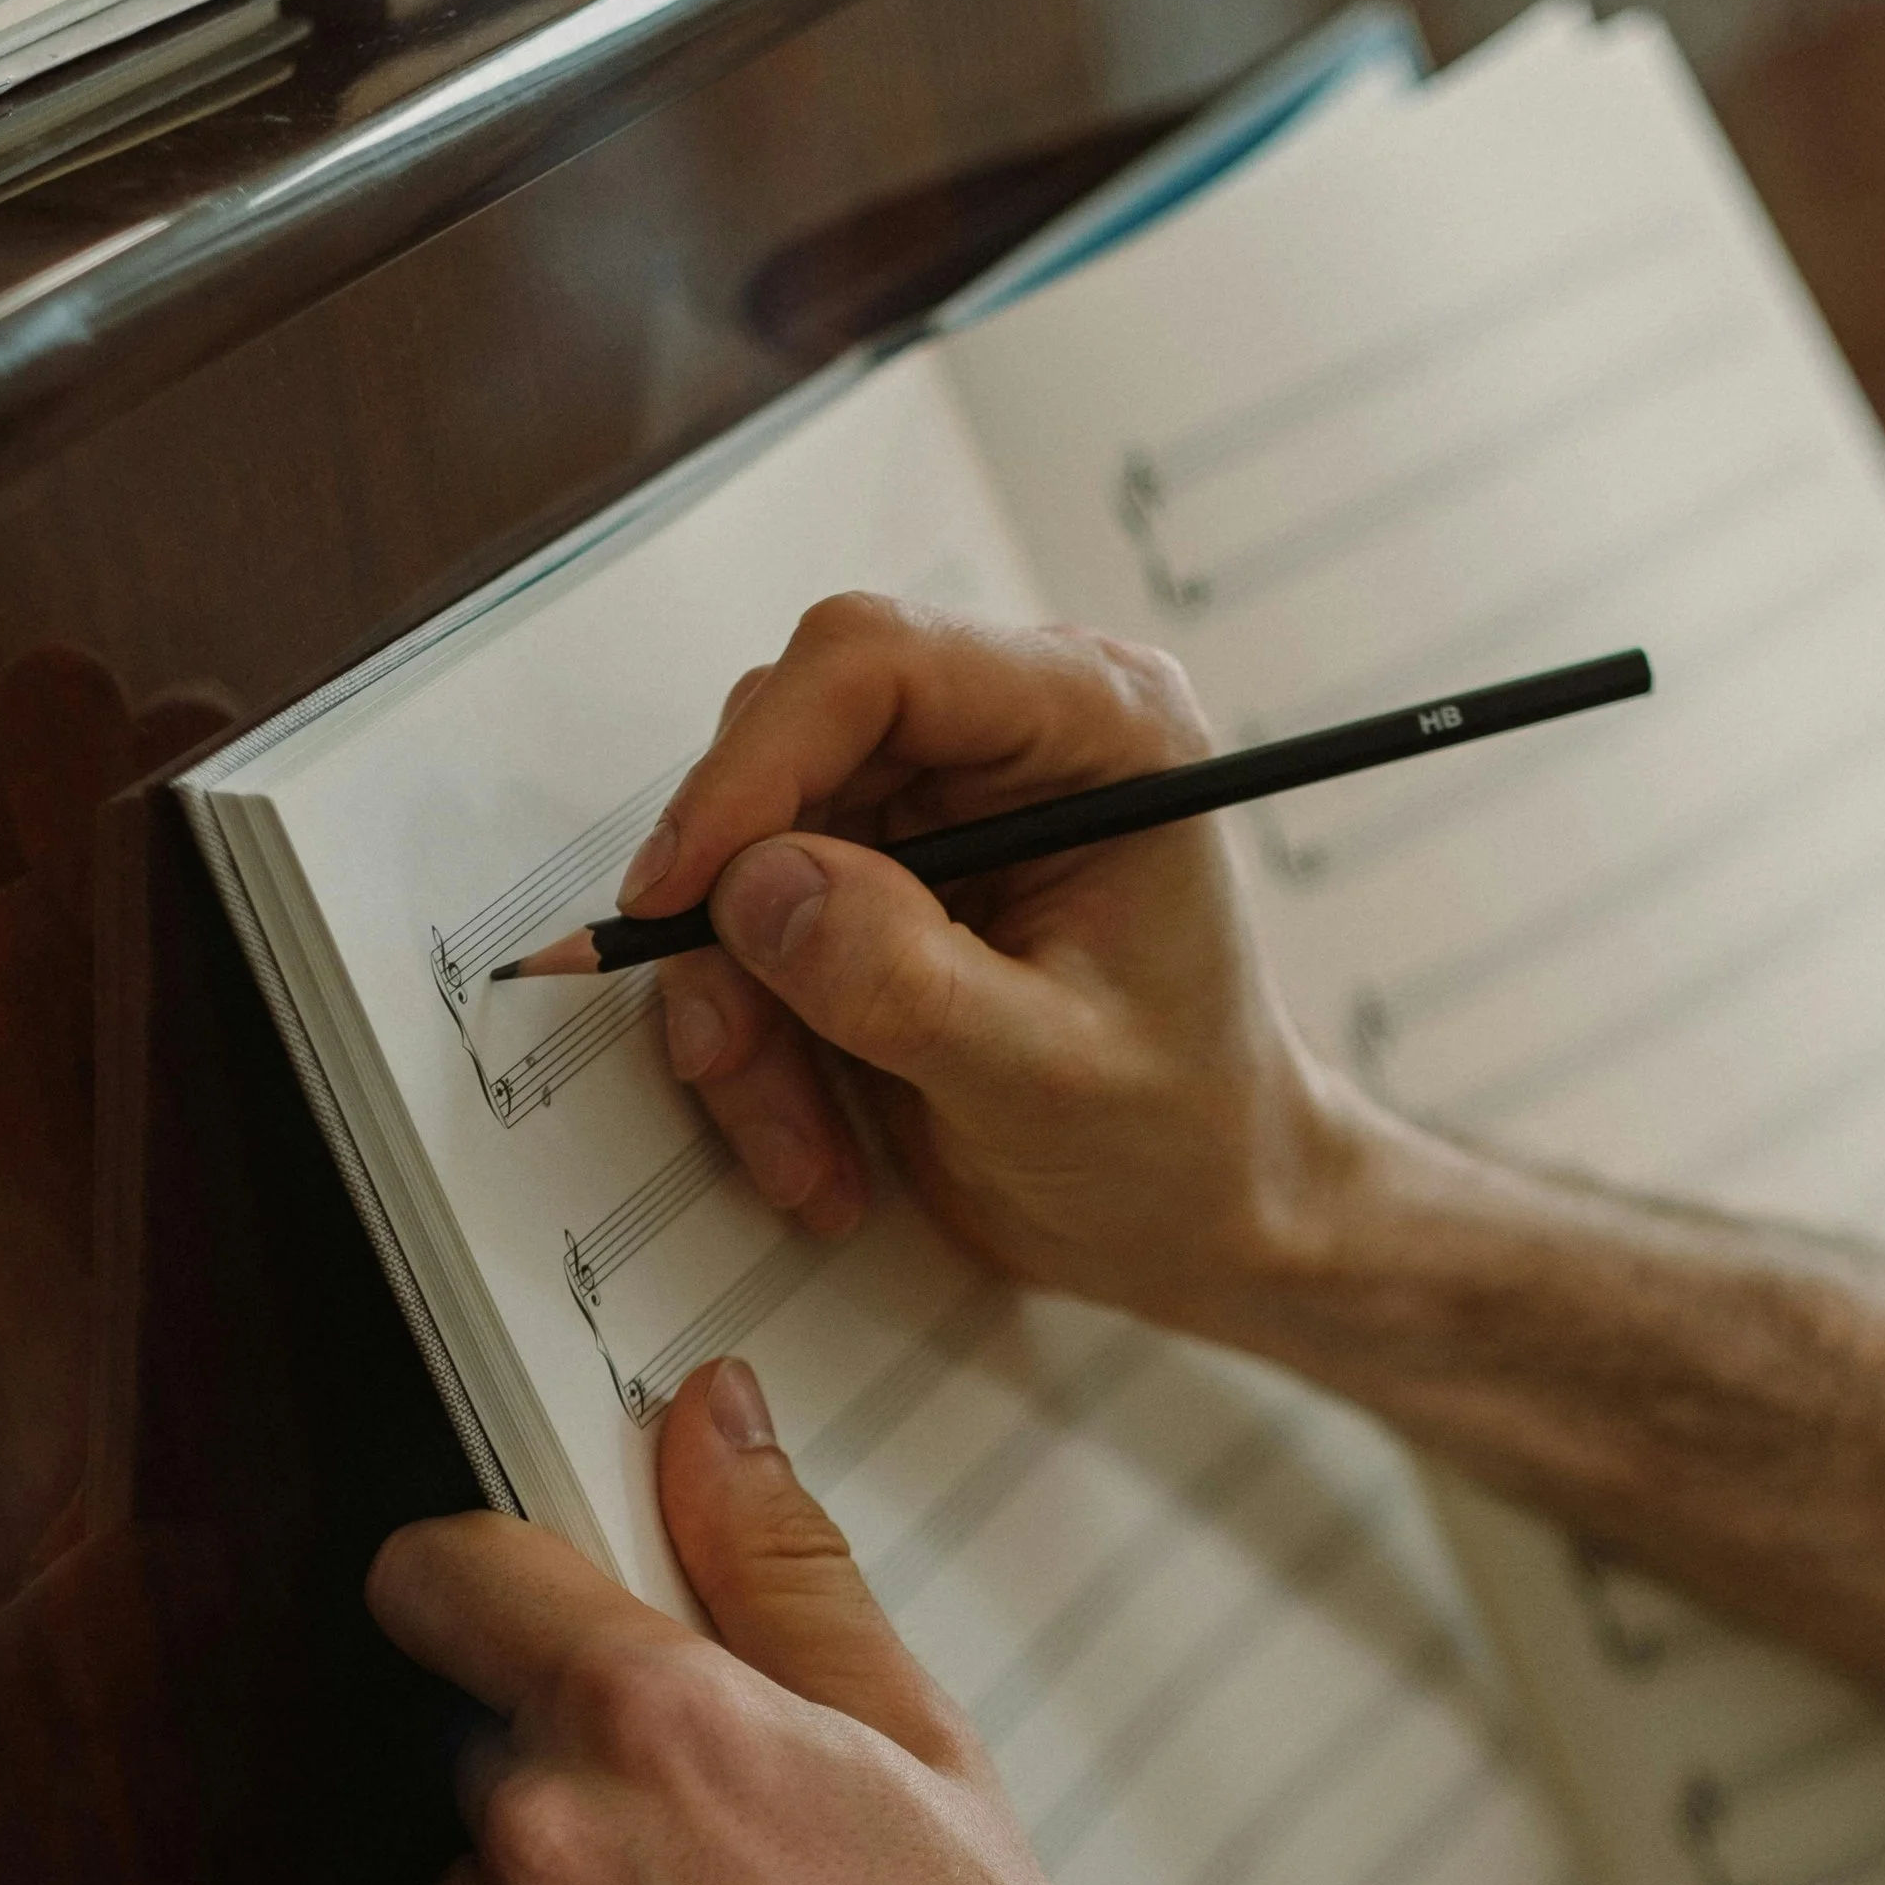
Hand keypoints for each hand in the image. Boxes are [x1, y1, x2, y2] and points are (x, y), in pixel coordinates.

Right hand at [618, 596, 1371, 1327]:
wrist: (1202, 1218)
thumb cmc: (1184, 1140)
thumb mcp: (1049, 1077)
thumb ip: (905, 981)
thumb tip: (763, 889)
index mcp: (1097, 731)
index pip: (877, 666)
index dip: (755, 766)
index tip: (681, 891)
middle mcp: (1011, 743)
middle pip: (786, 754)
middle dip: (737, 925)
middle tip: (734, 1059)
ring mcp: (941, 814)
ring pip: (748, 857)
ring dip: (742, 1014)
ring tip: (803, 1150)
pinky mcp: (887, 888)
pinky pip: (754, 933)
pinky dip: (758, 1045)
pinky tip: (817, 1144)